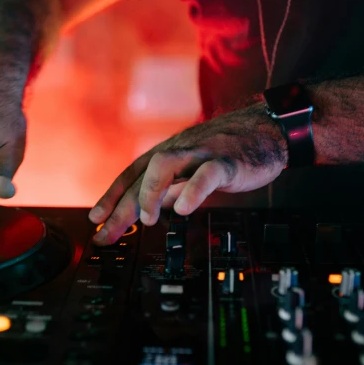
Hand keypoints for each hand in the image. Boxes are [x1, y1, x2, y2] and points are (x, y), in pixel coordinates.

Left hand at [88, 105, 287, 244]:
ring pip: (165, 165)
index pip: (131, 174)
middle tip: (107, 234)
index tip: (95, 219)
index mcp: (169, 153)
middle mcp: (179, 151)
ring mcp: (201, 154)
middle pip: (142, 176)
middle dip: (121, 207)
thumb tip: (152, 210)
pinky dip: (193, 191)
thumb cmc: (229, 151)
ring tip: (148, 219)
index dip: (111, 195)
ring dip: (150, 193)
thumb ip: (172, 188)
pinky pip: (207, 174)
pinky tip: (185, 210)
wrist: (268, 130)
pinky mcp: (227, 161)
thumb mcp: (192, 170)